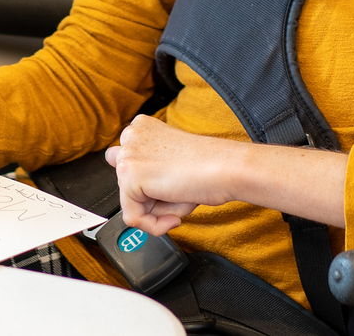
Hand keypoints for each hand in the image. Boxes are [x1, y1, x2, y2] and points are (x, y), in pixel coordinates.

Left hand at [106, 114, 348, 233]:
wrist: (226, 168)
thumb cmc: (210, 166)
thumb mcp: (171, 163)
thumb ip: (148, 175)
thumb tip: (131, 201)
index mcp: (141, 128)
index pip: (130, 165)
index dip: (152, 185)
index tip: (174, 186)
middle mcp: (130, 135)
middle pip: (128, 184)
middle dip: (152, 197)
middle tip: (181, 194)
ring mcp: (128, 154)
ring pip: (131, 201)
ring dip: (158, 210)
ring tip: (183, 198)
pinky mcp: (130, 176)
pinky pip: (132, 217)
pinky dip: (154, 226)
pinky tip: (175, 216)